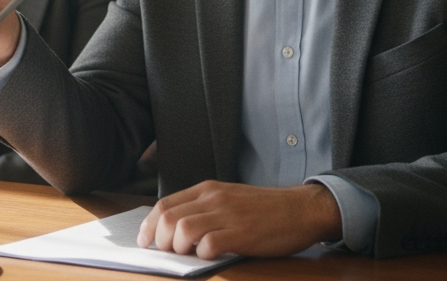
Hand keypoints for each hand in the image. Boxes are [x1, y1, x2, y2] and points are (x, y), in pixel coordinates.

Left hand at [136, 180, 341, 258]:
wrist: (300, 209)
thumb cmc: (264, 209)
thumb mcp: (228, 198)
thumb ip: (202, 208)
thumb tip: (173, 228)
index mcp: (207, 190)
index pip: (165, 205)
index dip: (149, 226)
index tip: (145, 241)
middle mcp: (214, 199)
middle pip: (169, 218)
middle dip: (161, 240)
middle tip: (168, 252)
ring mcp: (228, 216)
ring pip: (184, 231)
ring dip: (180, 248)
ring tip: (190, 254)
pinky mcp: (242, 234)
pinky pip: (209, 246)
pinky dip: (203, 255)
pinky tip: (211, 256)